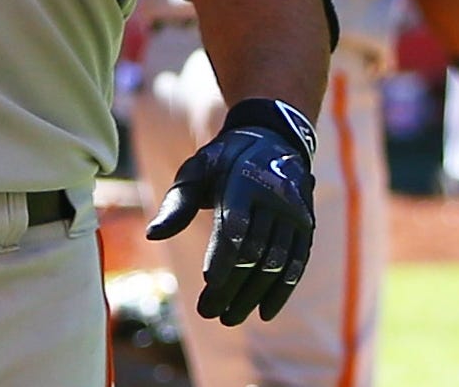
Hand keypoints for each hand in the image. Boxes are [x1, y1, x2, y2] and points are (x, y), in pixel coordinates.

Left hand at [145, 97, 316, 325]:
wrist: (273, 139)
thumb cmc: (223, 160)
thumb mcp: (196, 170)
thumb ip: (177, 204)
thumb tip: (152, 235)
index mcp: (244, 179)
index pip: (235, 224)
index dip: (222, 254)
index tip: (208, 281)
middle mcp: (275, 197)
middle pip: (252, 250)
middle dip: (231, 285)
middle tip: (209, 313)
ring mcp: (294, 213)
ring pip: (274, 262)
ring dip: (252, 295)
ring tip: (228, 318)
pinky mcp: (306, 226)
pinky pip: (297, 263)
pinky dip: (282, 290)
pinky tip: (264, 313)